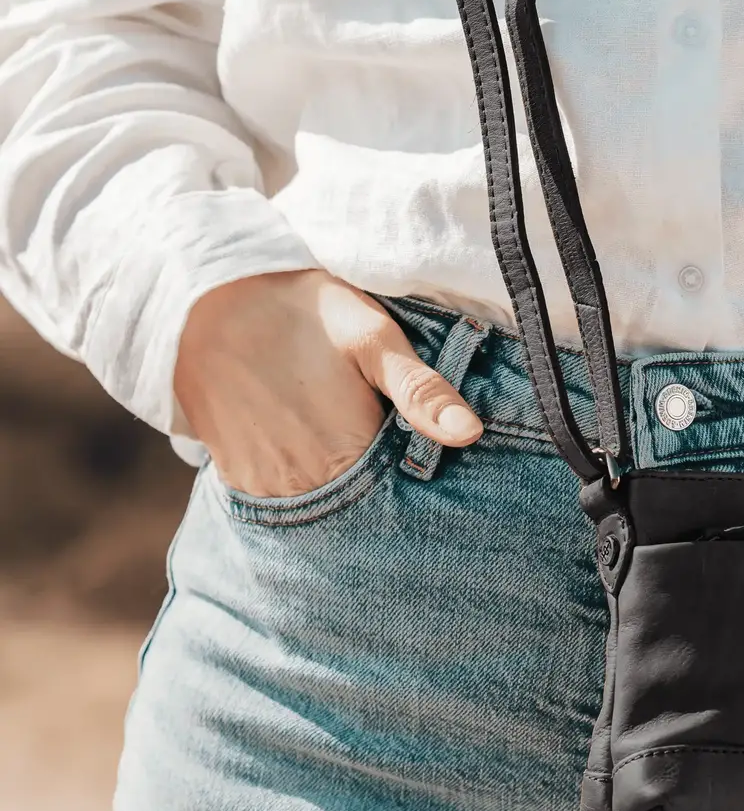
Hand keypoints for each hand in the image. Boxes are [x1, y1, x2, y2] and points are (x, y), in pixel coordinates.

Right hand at [174, 270, 482, 497]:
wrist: (205, 296)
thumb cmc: (302, 310)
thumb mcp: (372, 337)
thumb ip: (421, 390)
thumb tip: (472, 434)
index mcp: (345, 456)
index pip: (402, 502)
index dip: (423, 489)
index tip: (438, 474)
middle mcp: (302, 487)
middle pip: (362, 513)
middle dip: (385, 498)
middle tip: (393, 455)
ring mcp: (265, 490)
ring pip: (324, 514)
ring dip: (348, 497)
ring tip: (355, 454)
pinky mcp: (237, 481)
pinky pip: (285, 507)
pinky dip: (310, 491)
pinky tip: (320, 455)